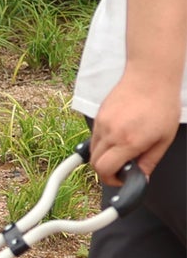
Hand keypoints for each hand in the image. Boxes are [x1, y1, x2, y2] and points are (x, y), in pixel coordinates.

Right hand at [90, 72, 179, 187]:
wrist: (150, 77)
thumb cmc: (161, 104)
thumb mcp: (165, 138)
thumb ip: (150, 160)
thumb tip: (141, 176)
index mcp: (129, 141)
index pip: (105, 170)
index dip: (111, 180)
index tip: (121, 179)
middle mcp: (111, 133)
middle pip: (94, 163)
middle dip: (106, 170)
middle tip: (121, 168)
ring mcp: (101, 124)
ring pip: (93, 150)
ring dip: (104, 156)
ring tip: (121, 150)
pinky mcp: (98, 116)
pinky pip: (94, 136)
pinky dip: (103, 142)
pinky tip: (118, 136)